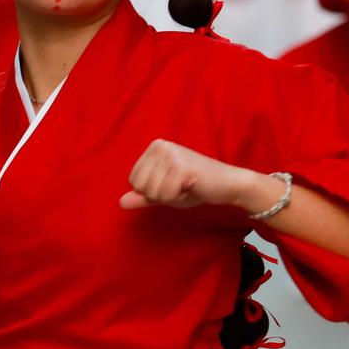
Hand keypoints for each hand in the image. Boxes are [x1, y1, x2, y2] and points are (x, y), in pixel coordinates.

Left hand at [119, 139, 274, 212]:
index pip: (133, 180)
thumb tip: (121, 203)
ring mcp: (171, 154)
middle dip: (159, 194)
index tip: (171, 184)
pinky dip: (177, 198)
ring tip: (185, 186)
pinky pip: (165, 195)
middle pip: (140, 186)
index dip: (151, 191)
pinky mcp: (181, 167)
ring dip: (169, 196)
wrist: (227, 184)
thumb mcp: (164, 192)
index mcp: (154, 147)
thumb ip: (143, 196)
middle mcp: (160, 146)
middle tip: (179, 186)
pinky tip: (191, 187)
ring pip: (151, 192)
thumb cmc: (195, 187)